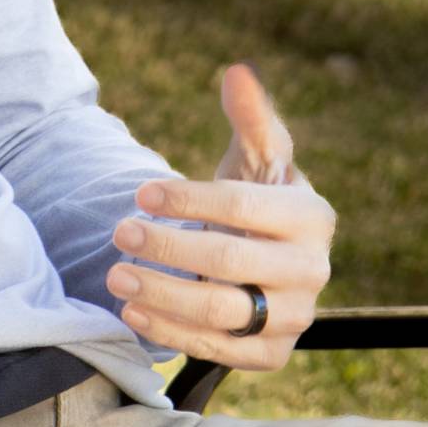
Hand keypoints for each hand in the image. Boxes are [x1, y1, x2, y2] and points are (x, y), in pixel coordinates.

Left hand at [107, 64, 334, 370]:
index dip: (190, 199)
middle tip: (119, 233)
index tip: (140, 192)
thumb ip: (250, 118)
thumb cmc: (258, 198)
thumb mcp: (256, 157)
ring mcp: (294, 317)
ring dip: (164, 294)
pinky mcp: (270, 354)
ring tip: (116, 275)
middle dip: (169, 247)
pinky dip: (173, 333)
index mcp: (311, 217)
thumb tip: (237, 72)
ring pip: (224, 312)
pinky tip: (132, 313)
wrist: (270, 261)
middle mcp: (311, 271)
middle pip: (231, 261)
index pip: (244, 207)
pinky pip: (221, 350)